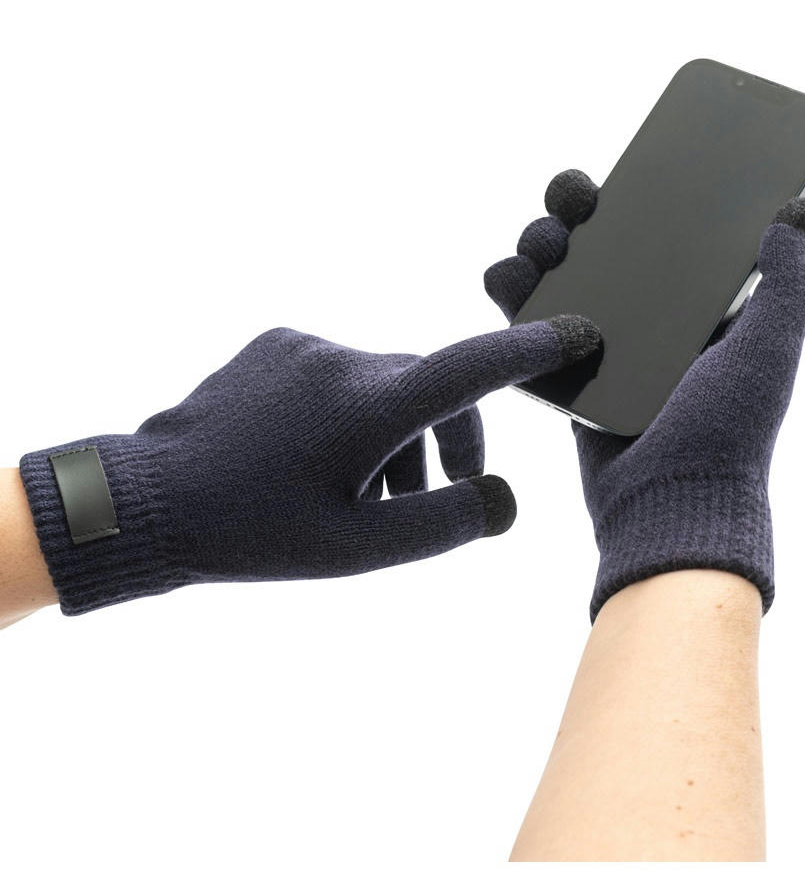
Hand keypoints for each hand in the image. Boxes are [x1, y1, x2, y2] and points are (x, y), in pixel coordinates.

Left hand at [20, 319, 598, 614]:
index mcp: (370, 408)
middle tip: (440, 494)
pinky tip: (315, 460)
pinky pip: (341, 373)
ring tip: (366, 494)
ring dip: (396, 432)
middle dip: (448, 438)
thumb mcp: (361, 548)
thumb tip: (501, 500)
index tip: (577, 334)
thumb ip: (446, 524)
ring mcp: (306, 347)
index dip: (531, 351)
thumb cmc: (254, 532)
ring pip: (386, 383)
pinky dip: (352, 413)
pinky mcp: (276, 345)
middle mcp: (344, 361)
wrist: (150, 501)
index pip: (472, 368)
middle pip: (432, 387)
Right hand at [485, 171, 804, 618]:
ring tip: (540, 240)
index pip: (668, 233)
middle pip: (606, 246)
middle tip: (574, 199)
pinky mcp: (567, 375)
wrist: (666, 507)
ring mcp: (606, 347)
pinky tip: (507, 277)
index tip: (625, 170)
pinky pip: (532, 326)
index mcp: (702, 308)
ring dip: (541, 246)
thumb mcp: (770, 349)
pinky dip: (513, 297)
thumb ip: (791, 281)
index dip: (645, 194)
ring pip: (563, 278)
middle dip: (580, 212)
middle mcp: (653, 322)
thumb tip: (799, 209)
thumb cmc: (724, 431)